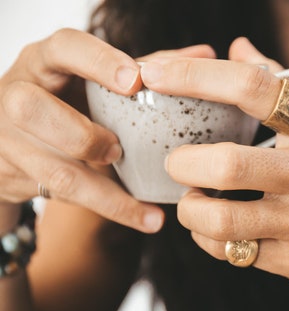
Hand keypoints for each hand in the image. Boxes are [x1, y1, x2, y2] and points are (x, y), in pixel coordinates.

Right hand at [0, 29, 213, 232]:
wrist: (10, 134)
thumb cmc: (68, 96)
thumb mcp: (95, 77)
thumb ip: (146, 66)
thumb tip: (204, 55)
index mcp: (43, 62)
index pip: (63, 48)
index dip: (97, 62)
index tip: (134, 81)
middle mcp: (17, 96)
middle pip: (33, 110)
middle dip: (81, 134)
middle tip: (117, 150)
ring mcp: (10, 141)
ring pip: (54, 172)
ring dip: (105, 192)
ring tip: (149, 210)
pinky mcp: (15, 177)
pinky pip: (63, 199)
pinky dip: (112, 211)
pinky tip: (146, 220)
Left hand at [148, 37, 288, 283]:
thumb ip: (283, 85)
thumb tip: (238, 47)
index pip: (253, 88)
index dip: (197, 76)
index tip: (156, 74)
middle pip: (226, 164)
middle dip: (182, 162)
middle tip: (176, 161)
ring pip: (221, 220)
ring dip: (190, 209)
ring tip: (192, 199)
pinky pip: (233, 253)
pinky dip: (210, 239)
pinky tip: (215, 229)